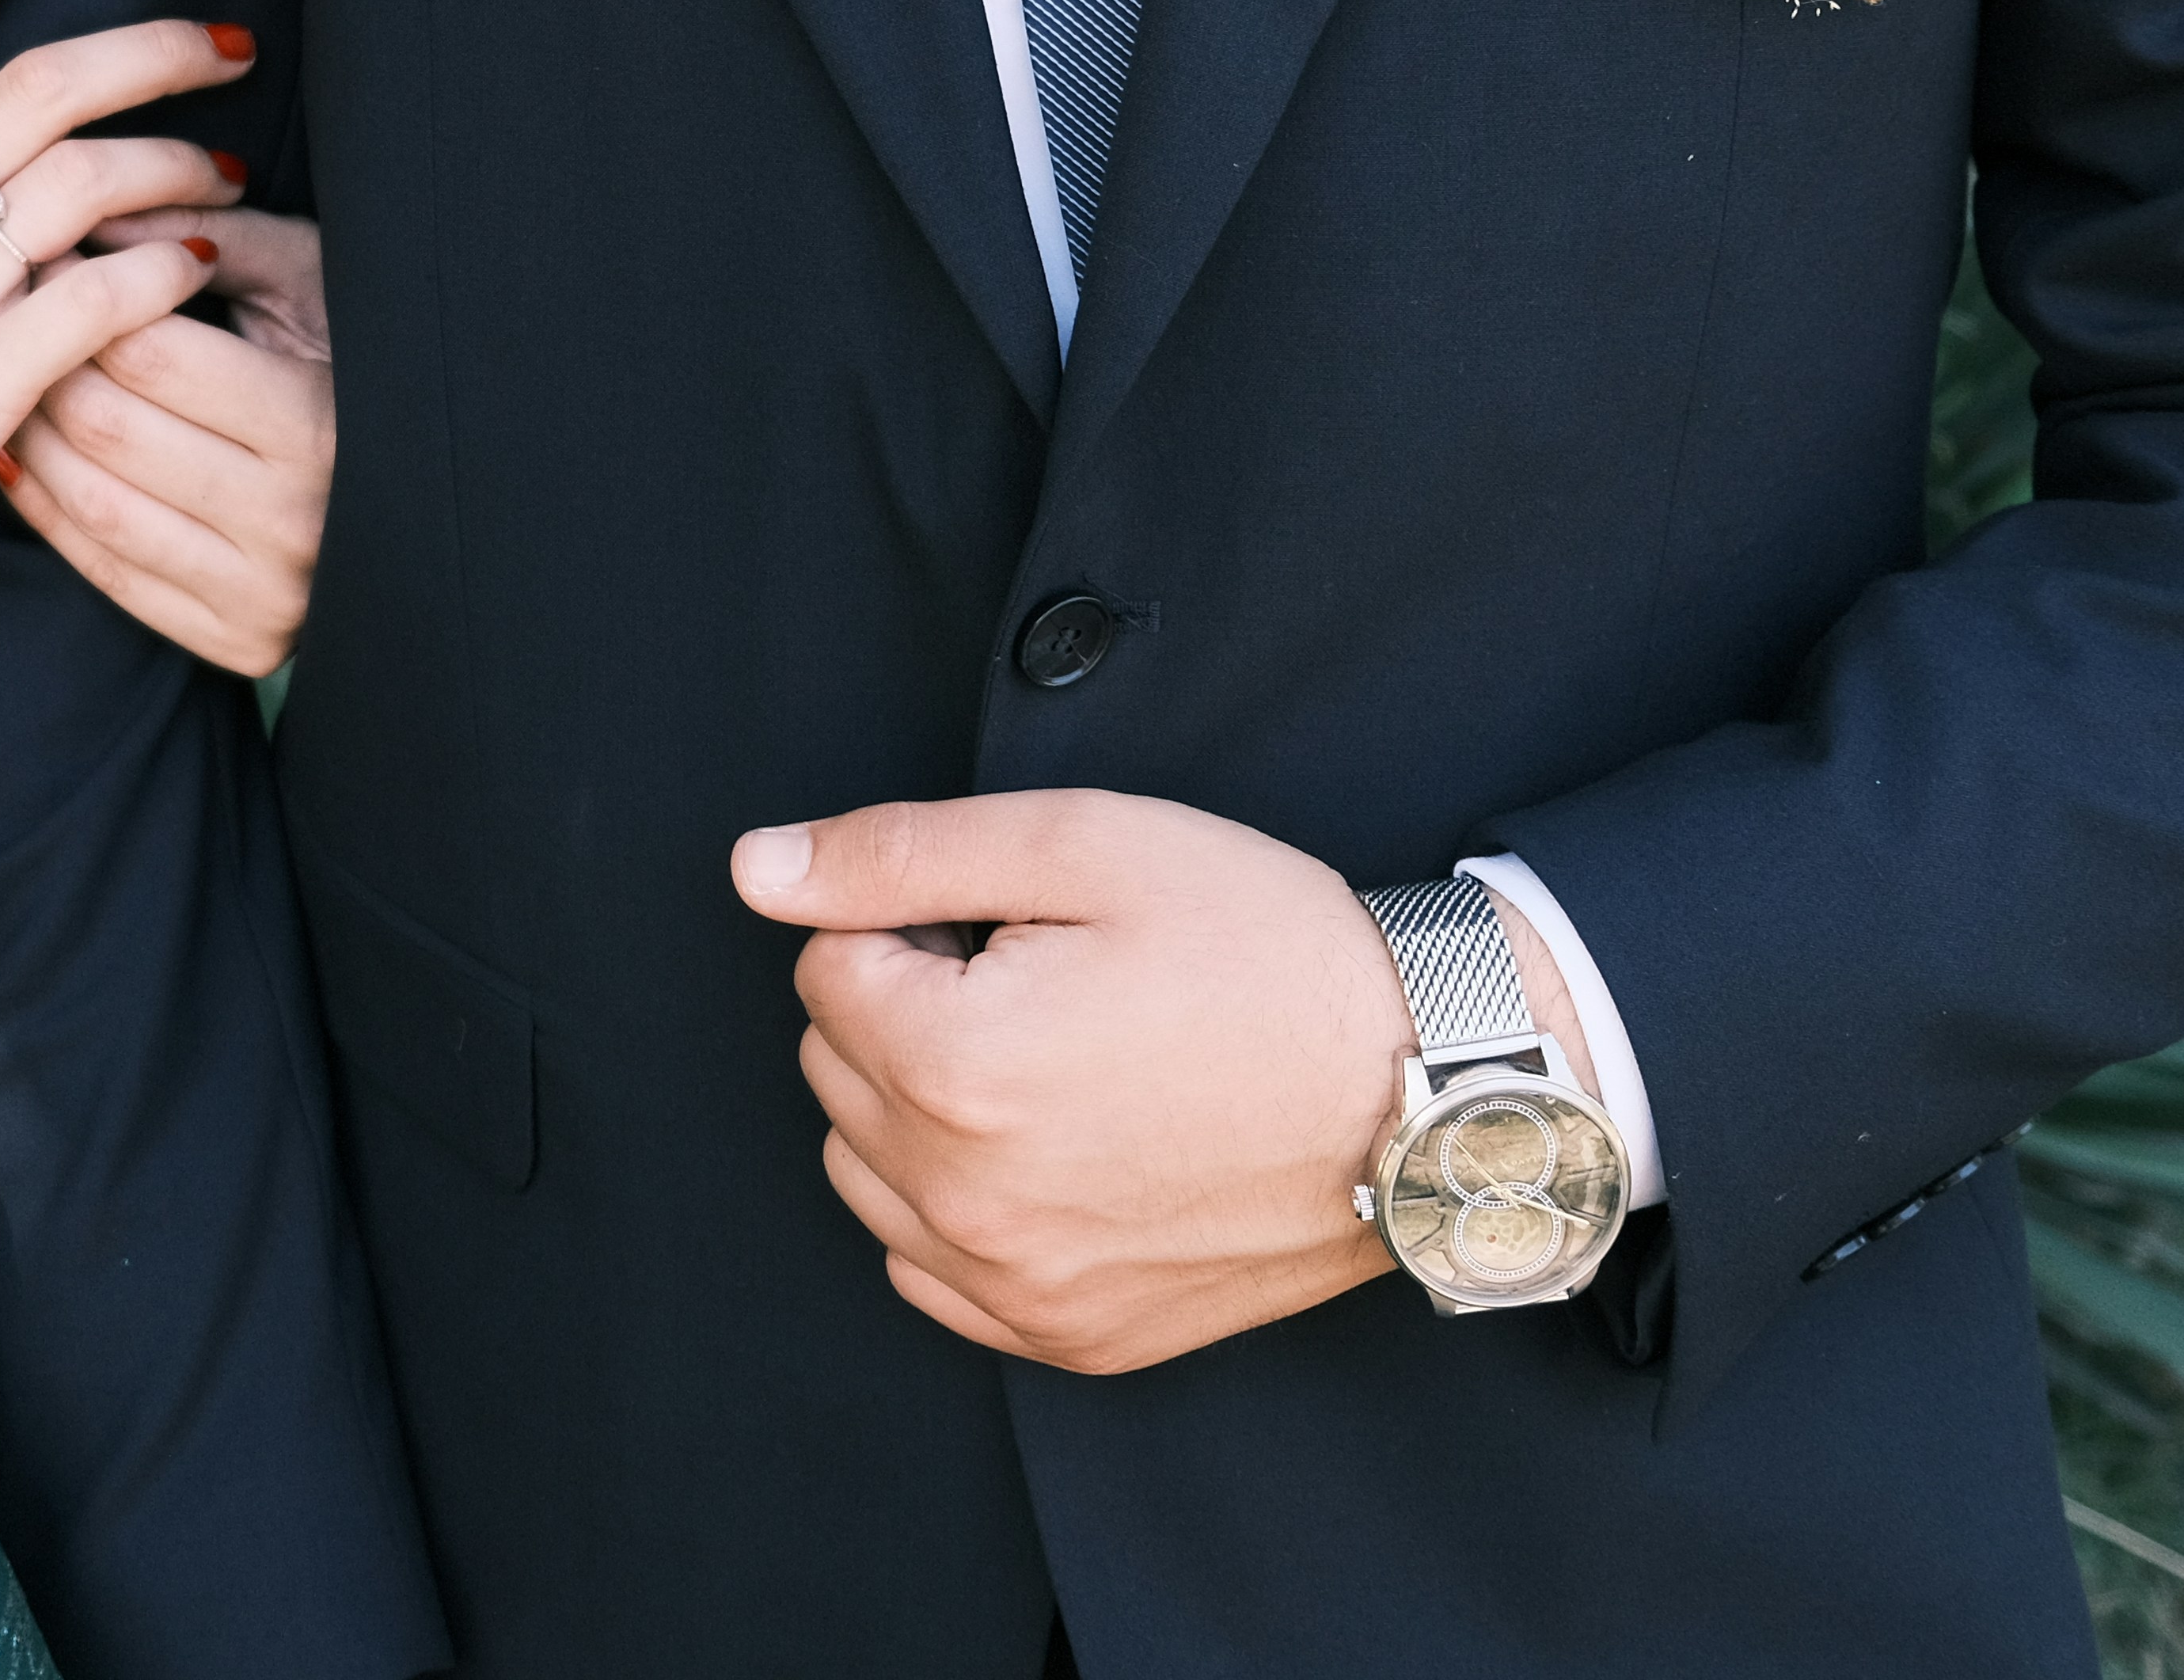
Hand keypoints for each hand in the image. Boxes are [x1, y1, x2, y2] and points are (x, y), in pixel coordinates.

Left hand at [0, 210, 332, 673]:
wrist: (434, 501)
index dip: (82, 295)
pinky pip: (104, 568)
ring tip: (10, 370)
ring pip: (92, 501)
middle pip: (109, 425)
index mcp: (318, 424)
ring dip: (29, 429)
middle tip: (12, 308)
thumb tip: (97, 212)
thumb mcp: (313, 284)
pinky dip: (44, 506)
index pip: (151, 354)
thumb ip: (216, 237)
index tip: (49, 255)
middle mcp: (291, 520)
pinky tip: (21, 449)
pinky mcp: (235, 639)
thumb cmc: (361, 363)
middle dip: (42, 357)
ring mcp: (261, 592)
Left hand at [732, 789, 1552, 1372]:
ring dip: (921, 1106)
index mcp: (952, 1069)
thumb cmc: (1270, 956)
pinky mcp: (1067, 1336)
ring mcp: (1016, 1284)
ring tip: (1057, 1062)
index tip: (1026, 930)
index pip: (829, 962)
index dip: (923, 922)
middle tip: (1051, 985)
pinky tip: (1053, 1151)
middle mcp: (964, 1199)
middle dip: (912, 1006)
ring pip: (867, 1166)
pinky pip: (927, 1269)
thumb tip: (757, 870)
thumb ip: (897, 854)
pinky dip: (958, 1206)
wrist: (1426, 1093)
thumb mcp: (1086, 847)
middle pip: (837, 1063)